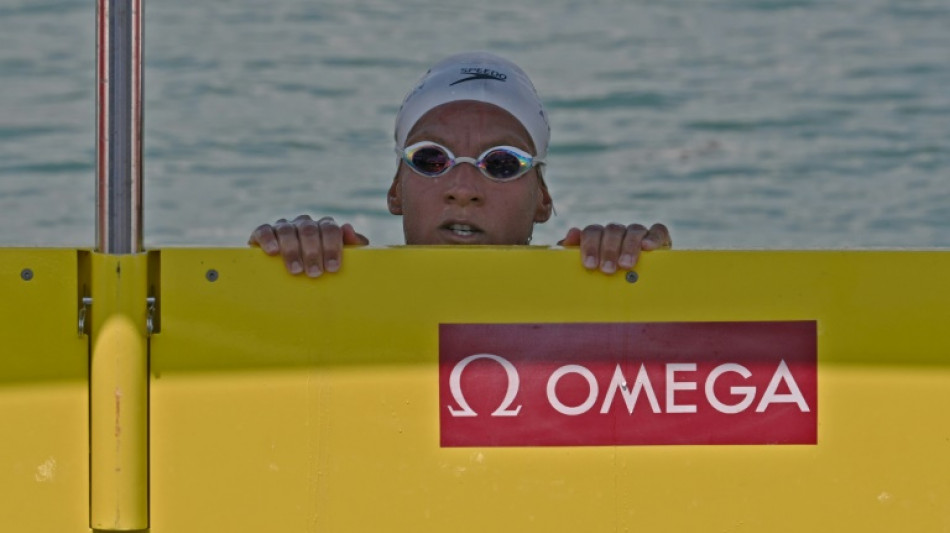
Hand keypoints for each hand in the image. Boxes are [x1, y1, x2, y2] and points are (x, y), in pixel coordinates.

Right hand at [249, 215, 368, 276]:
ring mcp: (284, 227)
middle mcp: (304, 224)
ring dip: (292, 250)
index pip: (330, 228)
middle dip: (313, 252)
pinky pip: (264, 230)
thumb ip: (353, 246)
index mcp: (323, 227)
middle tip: (315, 273)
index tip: (332, 268)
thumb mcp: (340, 260)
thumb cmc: (323, 269)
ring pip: (288, 230)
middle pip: (309, 230)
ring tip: (296, 271)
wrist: (291, 280)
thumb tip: (347, 228)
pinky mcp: (263, 233)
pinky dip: (268, 239)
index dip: (332, 246)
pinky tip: (273, 252)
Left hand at [558, 223, 670, 273]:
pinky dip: (654, 236)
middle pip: (612, 230)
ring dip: (629, 246)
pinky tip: (648, 247)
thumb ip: (574, 253)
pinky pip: (658, 230)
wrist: (636, 293)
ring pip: (633, 230)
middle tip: (608, 270)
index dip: (590, 246)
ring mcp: (639, 234)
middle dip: (608, 250)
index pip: (592, 231)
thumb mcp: (589, 270)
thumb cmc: (605, 281)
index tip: (590, 265)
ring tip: (626, 265)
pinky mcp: (660, 239)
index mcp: (599, 237)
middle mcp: (618, 233)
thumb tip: (571, 234)